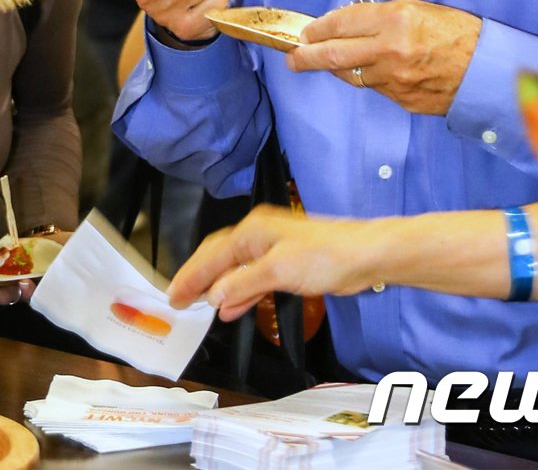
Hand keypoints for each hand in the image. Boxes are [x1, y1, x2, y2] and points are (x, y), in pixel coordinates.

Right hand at [168, 206, 373, 320]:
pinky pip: (251, 278)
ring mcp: (272, 249)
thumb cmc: (327, 254)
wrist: (364, 255)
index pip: (211, 256)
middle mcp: (258, 235)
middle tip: (178, 299)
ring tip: (199, 305)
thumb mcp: (278, 271)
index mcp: (252, 231)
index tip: (174, 296)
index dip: (191, 277)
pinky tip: (232, 307)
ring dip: (217, 288)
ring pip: (233, 268)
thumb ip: (243, 283)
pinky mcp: (285, 263)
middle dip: (197, 278)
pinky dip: (239, 293)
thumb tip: (215, 295)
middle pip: (217, 257)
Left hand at [289, 0, 481, 114]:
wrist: (490, 70)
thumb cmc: (459, 33)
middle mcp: (390, 50)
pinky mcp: (401, 99)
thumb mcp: (420, 10)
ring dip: (337, 68)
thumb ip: (382, 17)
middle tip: (293, 57)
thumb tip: (348, 25)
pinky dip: (367, 78)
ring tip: (328, 62)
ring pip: (351, 74)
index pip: (342, 22)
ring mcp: (394, 79)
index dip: (319, 27)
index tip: (307, 32)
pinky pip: (374, 88)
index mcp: (396, 20)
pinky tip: (369, 71)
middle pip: (332, 55)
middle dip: (305, 56)